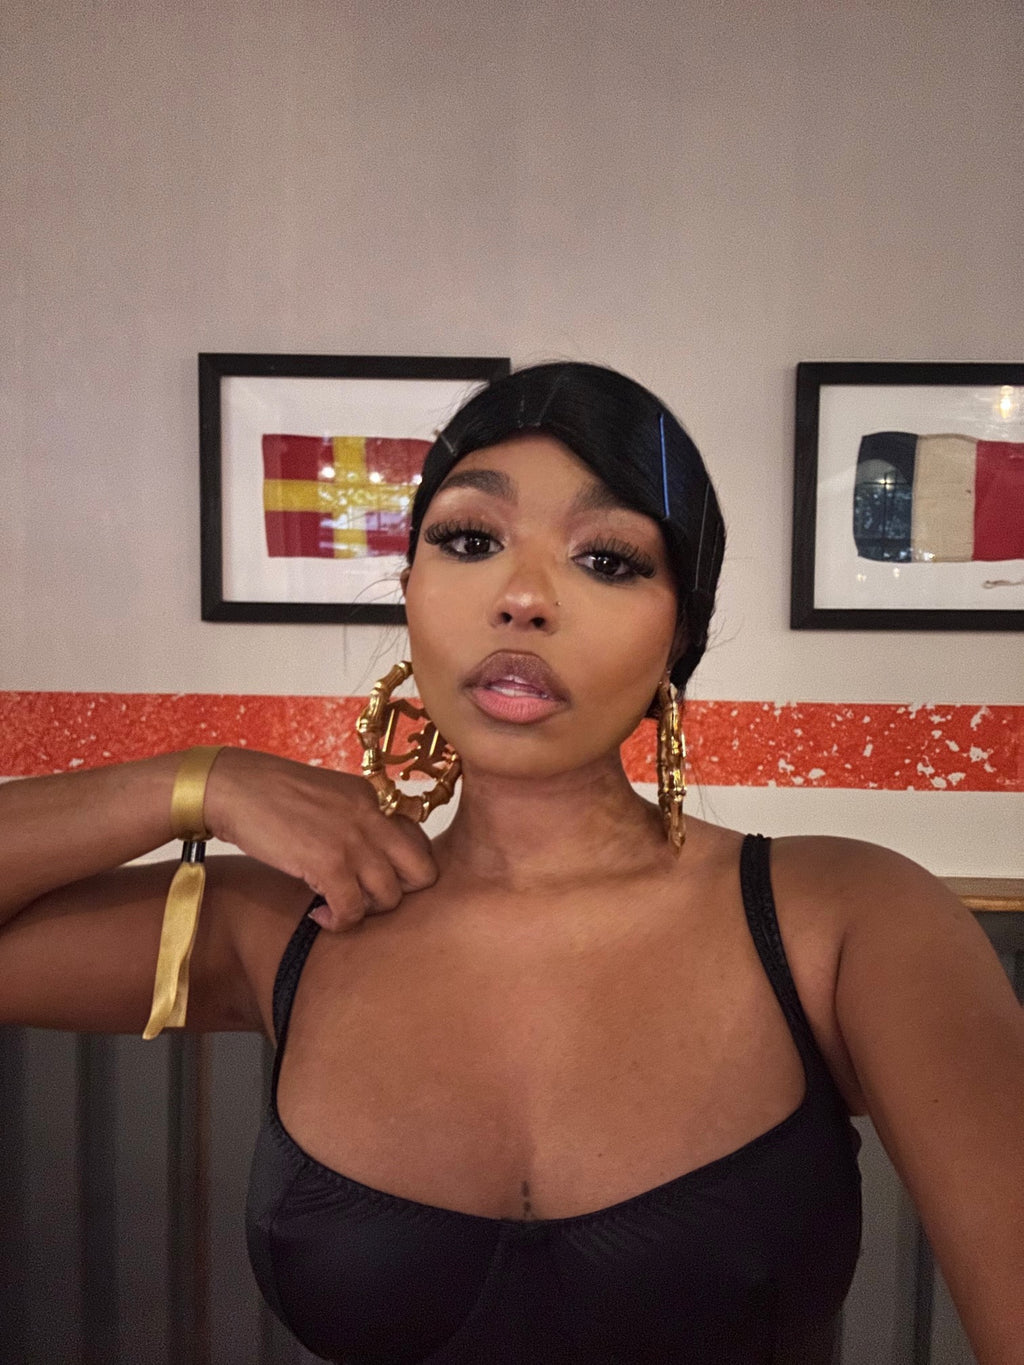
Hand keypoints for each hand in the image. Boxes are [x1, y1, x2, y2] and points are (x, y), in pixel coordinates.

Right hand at [204, 749, 437, 928]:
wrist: (232, 786)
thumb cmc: (269, 794)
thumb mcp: (326, 796)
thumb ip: (353, 819)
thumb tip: (366, 857)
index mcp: (372, 798)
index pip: (417, 842)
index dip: (399, 869)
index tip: (372, 878)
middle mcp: (371, 816)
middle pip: (422, 872)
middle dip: (400, 895)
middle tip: (366, 898)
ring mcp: (353, 840)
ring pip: (390, 897)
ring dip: (365, 912)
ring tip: (336, 907)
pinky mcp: (327, 862)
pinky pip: (353, 910)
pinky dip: (338, 921)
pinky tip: (318, 914)